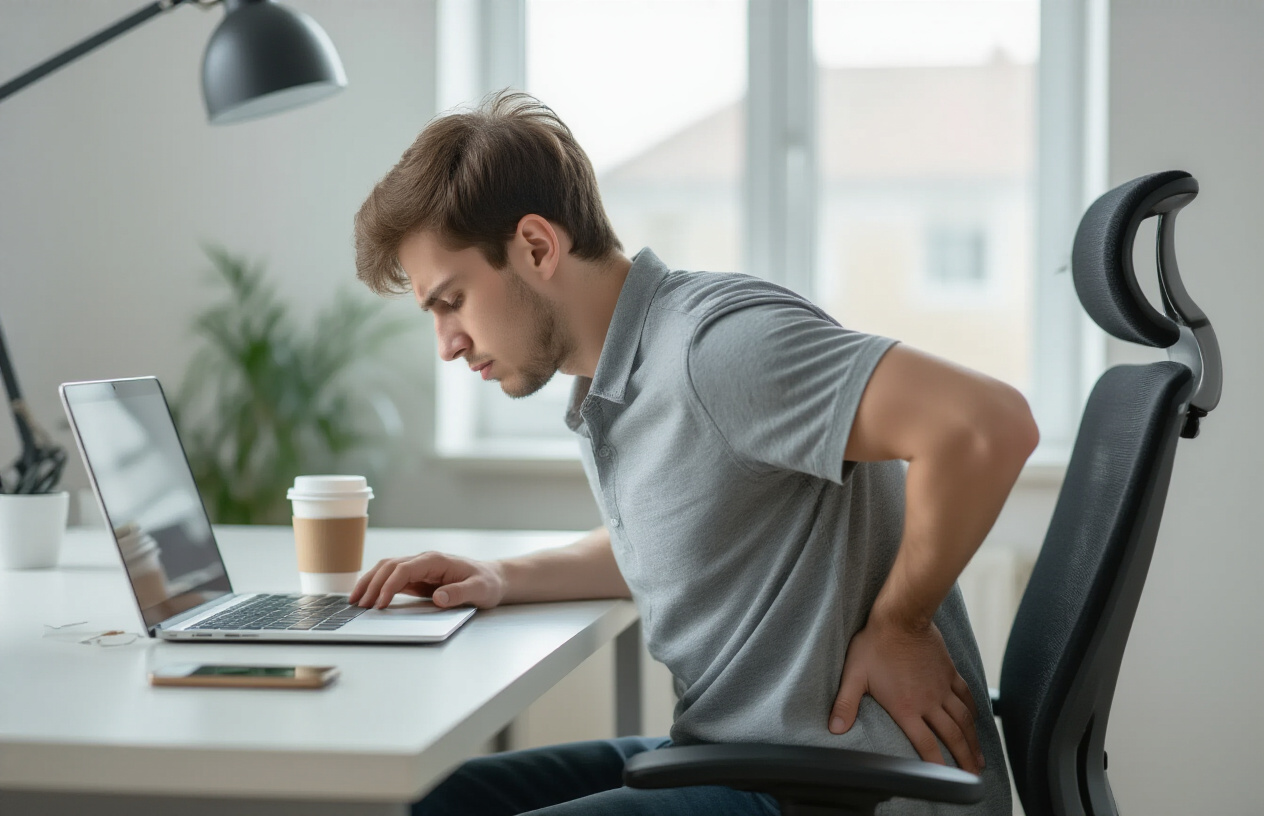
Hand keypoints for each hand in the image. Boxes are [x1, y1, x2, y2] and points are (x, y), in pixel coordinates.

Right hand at [349, 552, 507, 609]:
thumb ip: (459, 593)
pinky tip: (368, 597)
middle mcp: (424, 560)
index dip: (390, 586)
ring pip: (386, 569)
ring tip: (354, 600)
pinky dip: (378, 586)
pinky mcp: (418, 578)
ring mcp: (419, 568)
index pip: (404, 569)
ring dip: (370, 582)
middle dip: (372, 584)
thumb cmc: (487, 583)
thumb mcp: (479, 590)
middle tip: (359, 605)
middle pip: (389, 566)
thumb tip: (439, 598)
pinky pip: (393, 579)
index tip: (380, 604)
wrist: (493, 579)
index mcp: (436, 560)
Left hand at [828, 616, 984, 773]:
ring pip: (964, 719)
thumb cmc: (874, 645)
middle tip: (973, 776)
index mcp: (906, 707)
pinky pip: (966, 696)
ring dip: (973, 740)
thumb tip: (834, 729)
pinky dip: (974, 711)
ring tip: (979, 758)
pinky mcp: (949, 672)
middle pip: (952, 736)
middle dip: (963, 759)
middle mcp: (929, 702)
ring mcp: (942, 687)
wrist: (901, 617)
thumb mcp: (854, 675)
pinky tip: (976, 719)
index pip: (925, 744)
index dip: (937, 765)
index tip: (947, 780)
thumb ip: (845, 704)